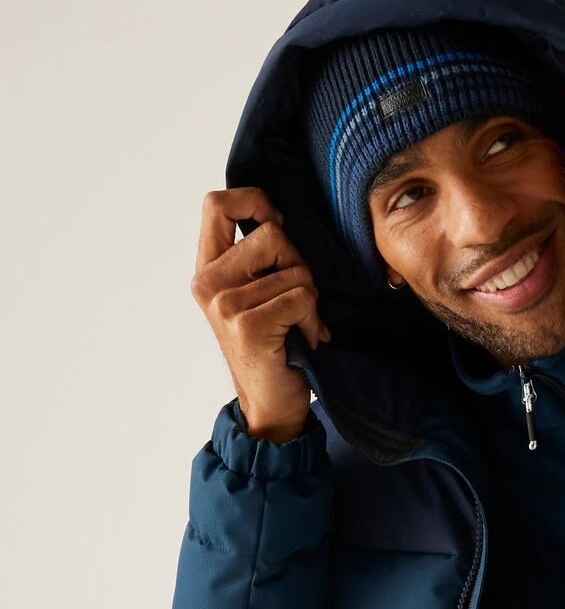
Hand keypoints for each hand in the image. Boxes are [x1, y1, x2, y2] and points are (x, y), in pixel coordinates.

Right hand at [191, 188, 332, 441]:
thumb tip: (277, 216)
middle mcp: (208, 282)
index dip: (254, 201)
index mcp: (207, 268)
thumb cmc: (273, 347)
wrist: (270, 406)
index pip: (217, 204)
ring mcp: (224, 303)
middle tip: (297, 301)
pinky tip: (303, 339)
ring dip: (309, 300)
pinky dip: (313, 320)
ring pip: (295, 271)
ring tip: (297, 326)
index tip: (277, 224)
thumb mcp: (256, 295)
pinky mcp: (248, 325)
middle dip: (299, 265)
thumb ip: (256, 258)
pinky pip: (302, 298)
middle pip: (272, 234)